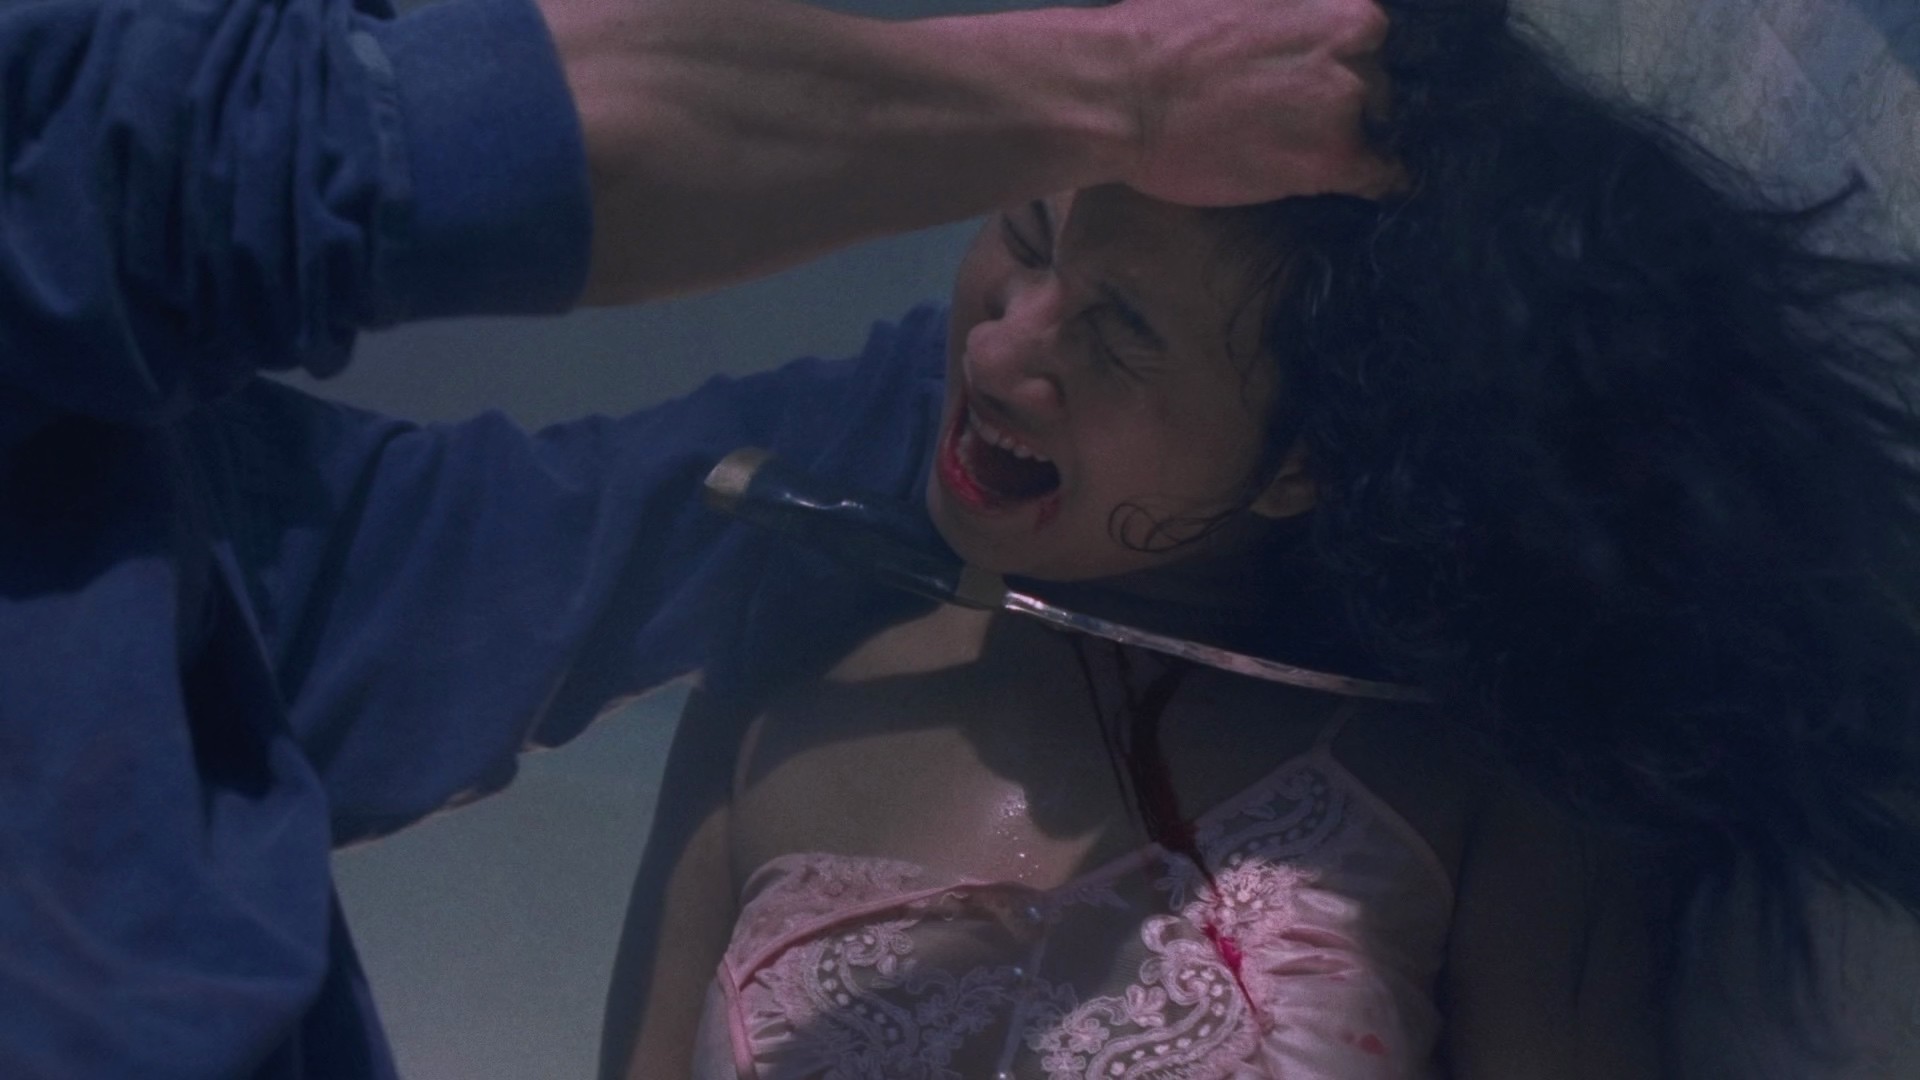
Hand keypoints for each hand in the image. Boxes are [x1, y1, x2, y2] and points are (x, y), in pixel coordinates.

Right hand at [1107, 0, 1398, 204]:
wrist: (1122, 91)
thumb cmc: (1157, 34)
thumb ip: (1285, 8)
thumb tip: (1282, 27)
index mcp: (1336, 2)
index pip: (1370, 35)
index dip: (1344, 61)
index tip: (1321, 80)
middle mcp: (1356, 42)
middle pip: (1376, 79)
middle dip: (1343, 98)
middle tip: (1293, 118)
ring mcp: (1348, 101)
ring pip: (1374, 126)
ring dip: (1344, 139)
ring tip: (1296, 151)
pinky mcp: (1332, 158)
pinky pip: (1380, 175)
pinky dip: (1373, 181)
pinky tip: (1356, 183)